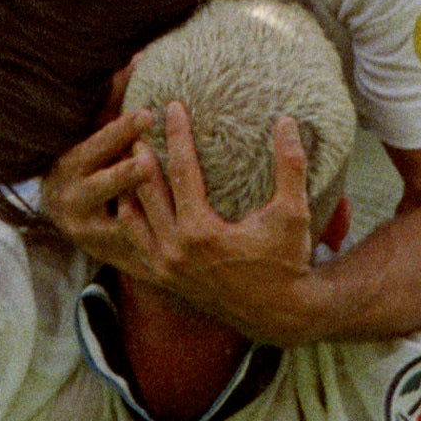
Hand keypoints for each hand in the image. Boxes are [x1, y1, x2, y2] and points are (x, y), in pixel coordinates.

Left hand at [43, 96, 322, 340]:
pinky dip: (129, 217)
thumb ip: (290, 166)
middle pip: (146, 188)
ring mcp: (165, 267)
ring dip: (129, 184)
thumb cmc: (288, 261)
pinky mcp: (164, 278)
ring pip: (133, 216)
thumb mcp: (293, 213)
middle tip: (136, 121)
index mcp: (201, 232)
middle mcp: (176, 250)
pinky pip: (135, 241)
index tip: (173, 105)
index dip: (177, 134)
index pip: (181, 170)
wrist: (280, 314)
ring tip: (128, 154)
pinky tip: (129, 195)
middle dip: (141, 153)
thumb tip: (288, 121)